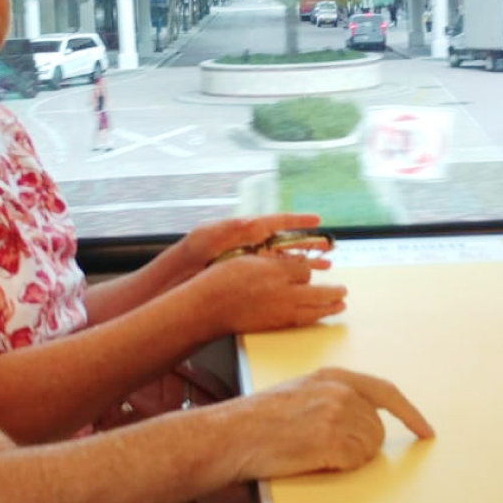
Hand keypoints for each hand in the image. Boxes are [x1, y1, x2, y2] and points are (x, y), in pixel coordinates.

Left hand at [175, 213, 322, 267]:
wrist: (173, 281)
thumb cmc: (188, 256)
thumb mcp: (209, 238)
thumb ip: (234, 230)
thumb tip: (256, 223)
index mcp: (242, 230)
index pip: (275, 222)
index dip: (296, 220)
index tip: (316, 219)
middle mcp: (248, 244)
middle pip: (284, 242)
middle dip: (307, 244)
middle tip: (329, 247)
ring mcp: (247, 261)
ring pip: (282, 260)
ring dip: (303, 263)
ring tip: (325, 266)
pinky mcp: (245, 277)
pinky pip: (273, 275)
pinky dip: (289, 277)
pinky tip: (302, 283)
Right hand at [190, 253, 344, 334]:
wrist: (208, 306)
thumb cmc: (223, 280)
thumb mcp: (249, 260)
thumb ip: (274, 264)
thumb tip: (295, 268)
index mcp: (276, 270)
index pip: (305, 269)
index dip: (309, 269)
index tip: (309, 270)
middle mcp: (282, 291)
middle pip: (318, 291)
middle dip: (333, 292)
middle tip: (344, 291)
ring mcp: (279, 310)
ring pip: (314, 309)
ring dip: (330, 307)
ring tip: (341, 306)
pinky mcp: (274, 324)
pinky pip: (301, 321)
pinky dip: (315, 318)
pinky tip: (319, 316)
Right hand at [219, 368, 433, 479]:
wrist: (232, 433)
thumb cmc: (257, 418)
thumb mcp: (301, 392)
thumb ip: (334, 397)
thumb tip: (361, 418)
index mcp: (332, 376)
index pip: (385, 392)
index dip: (410, 413)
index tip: (425, 430)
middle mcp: (339, 391)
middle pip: (377, 427)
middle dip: (361, 443)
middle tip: (327, 448)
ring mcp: (336, 414)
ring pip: (369, 446)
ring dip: (350, 455)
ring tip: (315, 451)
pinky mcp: (331, 439)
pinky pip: (356, 460)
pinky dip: (341, 465)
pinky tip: (315, 458)